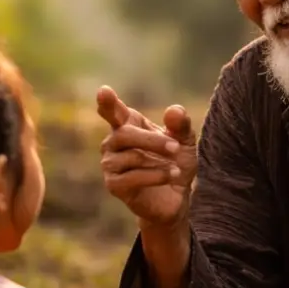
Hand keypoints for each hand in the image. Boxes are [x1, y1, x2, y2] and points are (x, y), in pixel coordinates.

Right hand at [97, 86, 196, 227]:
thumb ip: (181, 124)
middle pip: (125, 134)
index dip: (107, 102)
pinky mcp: (114, 185)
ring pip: (130, 156)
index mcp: (126, 125)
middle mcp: (113, 142)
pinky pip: (131, 177)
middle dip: (153, 140)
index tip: (104, 91)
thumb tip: (173, 111)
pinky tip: (171, 176)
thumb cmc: (176, 162)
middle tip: (176, 147)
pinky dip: (155, 176)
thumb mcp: (184, 141)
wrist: (176, 196)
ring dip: (158, 161)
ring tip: (177, 167)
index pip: (113, 111)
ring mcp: (110, 164)